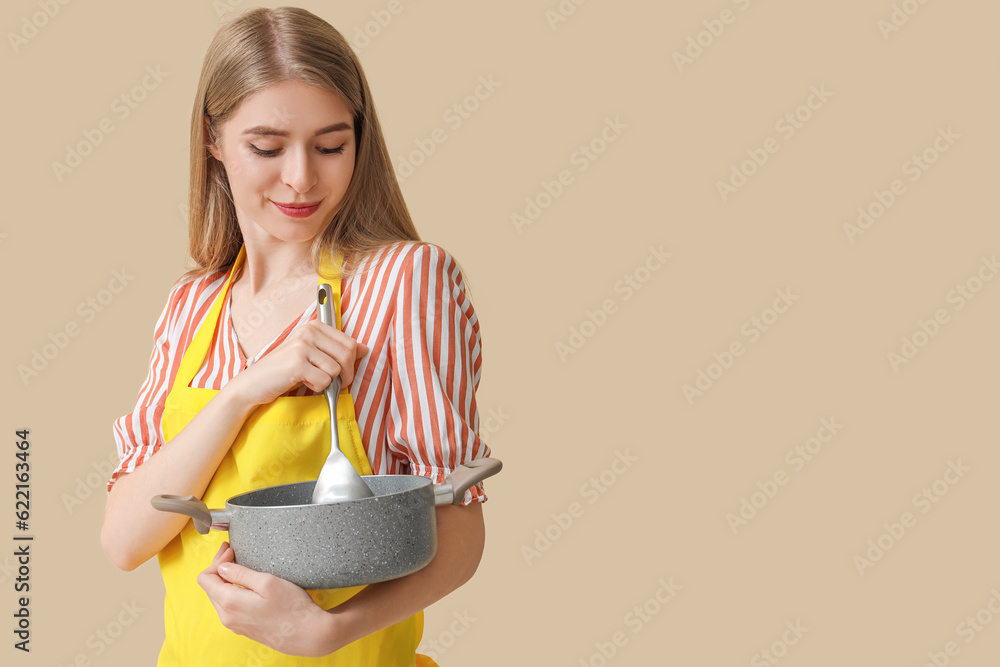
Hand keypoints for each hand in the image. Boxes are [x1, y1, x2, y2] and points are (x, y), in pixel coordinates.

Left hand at [197, 542, 342, 656]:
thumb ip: (240, 573)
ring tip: (239, 565)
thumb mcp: (267, 582)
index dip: (216, 560)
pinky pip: (229, 607)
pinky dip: (232, 592)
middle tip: (232, 551)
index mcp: (229, 603)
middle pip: (210, 588)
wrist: (308, 634)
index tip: (232, 550)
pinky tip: (246, 585)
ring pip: (219, 598)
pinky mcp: (244, 629)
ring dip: (225, 580)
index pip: (205, 579)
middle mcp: (227, 617)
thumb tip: (222, 566)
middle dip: (219, 568)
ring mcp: (235, 625)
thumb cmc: (292, 607)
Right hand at [225, 320, 369, 407]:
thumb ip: (337, 349)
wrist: (254, 384)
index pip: (350, 343)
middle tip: (332, 383)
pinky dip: (317, 388)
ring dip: (328, 383)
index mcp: (315, 326)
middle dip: (345, 375)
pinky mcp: (297, 364)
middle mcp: (309, 332)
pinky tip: (302, 383)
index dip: (352, 363)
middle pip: (348, 355)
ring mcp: (302, 346)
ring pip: (336, 370)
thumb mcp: (313, 355)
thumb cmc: (285, 370)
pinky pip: (324, 381)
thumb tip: (364, 348)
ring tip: (310, 380)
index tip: (341, 373)